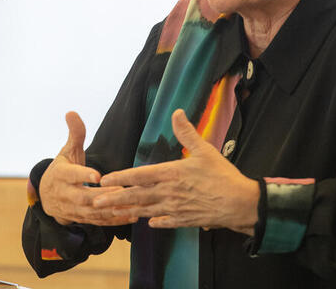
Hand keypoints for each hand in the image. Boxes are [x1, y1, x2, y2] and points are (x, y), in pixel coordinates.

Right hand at [39, 112, 136, 226]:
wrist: (47, 196)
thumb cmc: (63, 168)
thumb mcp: (67, 151)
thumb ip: (75, 134)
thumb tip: (72, 112)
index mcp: (60, 174)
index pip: (71, 175)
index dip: (83, 175)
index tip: (98, 175)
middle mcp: (64, 193)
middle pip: (83, 197)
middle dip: (102, 196)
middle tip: (121, 191)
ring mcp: (72, 209)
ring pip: (92, 212)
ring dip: (111, 211)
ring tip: (131, 205)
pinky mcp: (81, 219)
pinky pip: (98, 222)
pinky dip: (114, 220)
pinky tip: (131, 216)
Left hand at [94, 109, 258, 233]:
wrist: (241, 204)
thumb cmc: (223, 176)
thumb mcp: (205, 150)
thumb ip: (187, 132)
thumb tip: (176, 112)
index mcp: (171, 174)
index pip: (139, 175)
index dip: (120, 178)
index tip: (103, 180)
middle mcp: (169, 193)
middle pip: (137, 196)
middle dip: (114, 199)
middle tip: (94, 201)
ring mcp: (176, 209)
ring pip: (146, 210)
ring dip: (127, 211)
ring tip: (110, 214)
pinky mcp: (185, 220)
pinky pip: (165, 222)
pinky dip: (154, 222)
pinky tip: (146, 222)